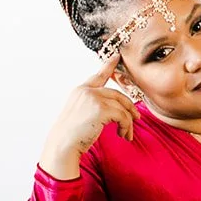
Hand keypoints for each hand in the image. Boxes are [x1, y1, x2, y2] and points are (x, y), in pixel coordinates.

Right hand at [39, 52, 137, 178]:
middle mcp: (87, 90)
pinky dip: (126, 127)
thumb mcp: (82, 115)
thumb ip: (95, 106)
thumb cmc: (72, 135)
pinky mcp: (101, 109)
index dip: (108, 66)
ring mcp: (93, 98)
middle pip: (118, 95)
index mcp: (81, 90)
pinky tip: (123, 136)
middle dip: (130, 108)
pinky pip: (123, 116)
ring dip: (128, 123)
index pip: (98, 76)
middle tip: (137, 119)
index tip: (117, 55)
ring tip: (127, 135)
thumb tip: (118, 110)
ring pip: (123, 107)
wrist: (63, 144)